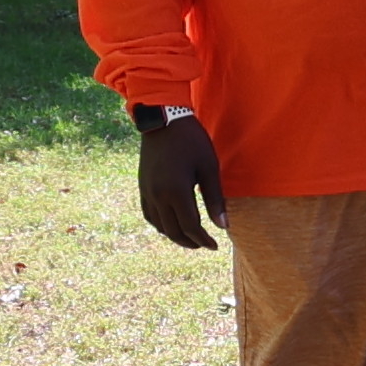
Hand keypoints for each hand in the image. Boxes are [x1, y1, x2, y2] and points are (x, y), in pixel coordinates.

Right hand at [132, 110, 222, 251]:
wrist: (163, 120)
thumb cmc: (192, 141)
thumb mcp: (209, 168)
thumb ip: (215, 199)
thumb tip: (223, 226)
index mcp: (176, 191)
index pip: (190, 227)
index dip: (203, 240)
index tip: (215, 245)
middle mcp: (158, 195)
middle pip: (173, 231)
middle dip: (190, 242)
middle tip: (205, 245)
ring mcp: (147, 192)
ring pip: (160, 226)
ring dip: (175, 235)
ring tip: (191, 237)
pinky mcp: (142, 187)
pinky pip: (149, 215)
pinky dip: (161, 225)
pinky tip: (172, 224)